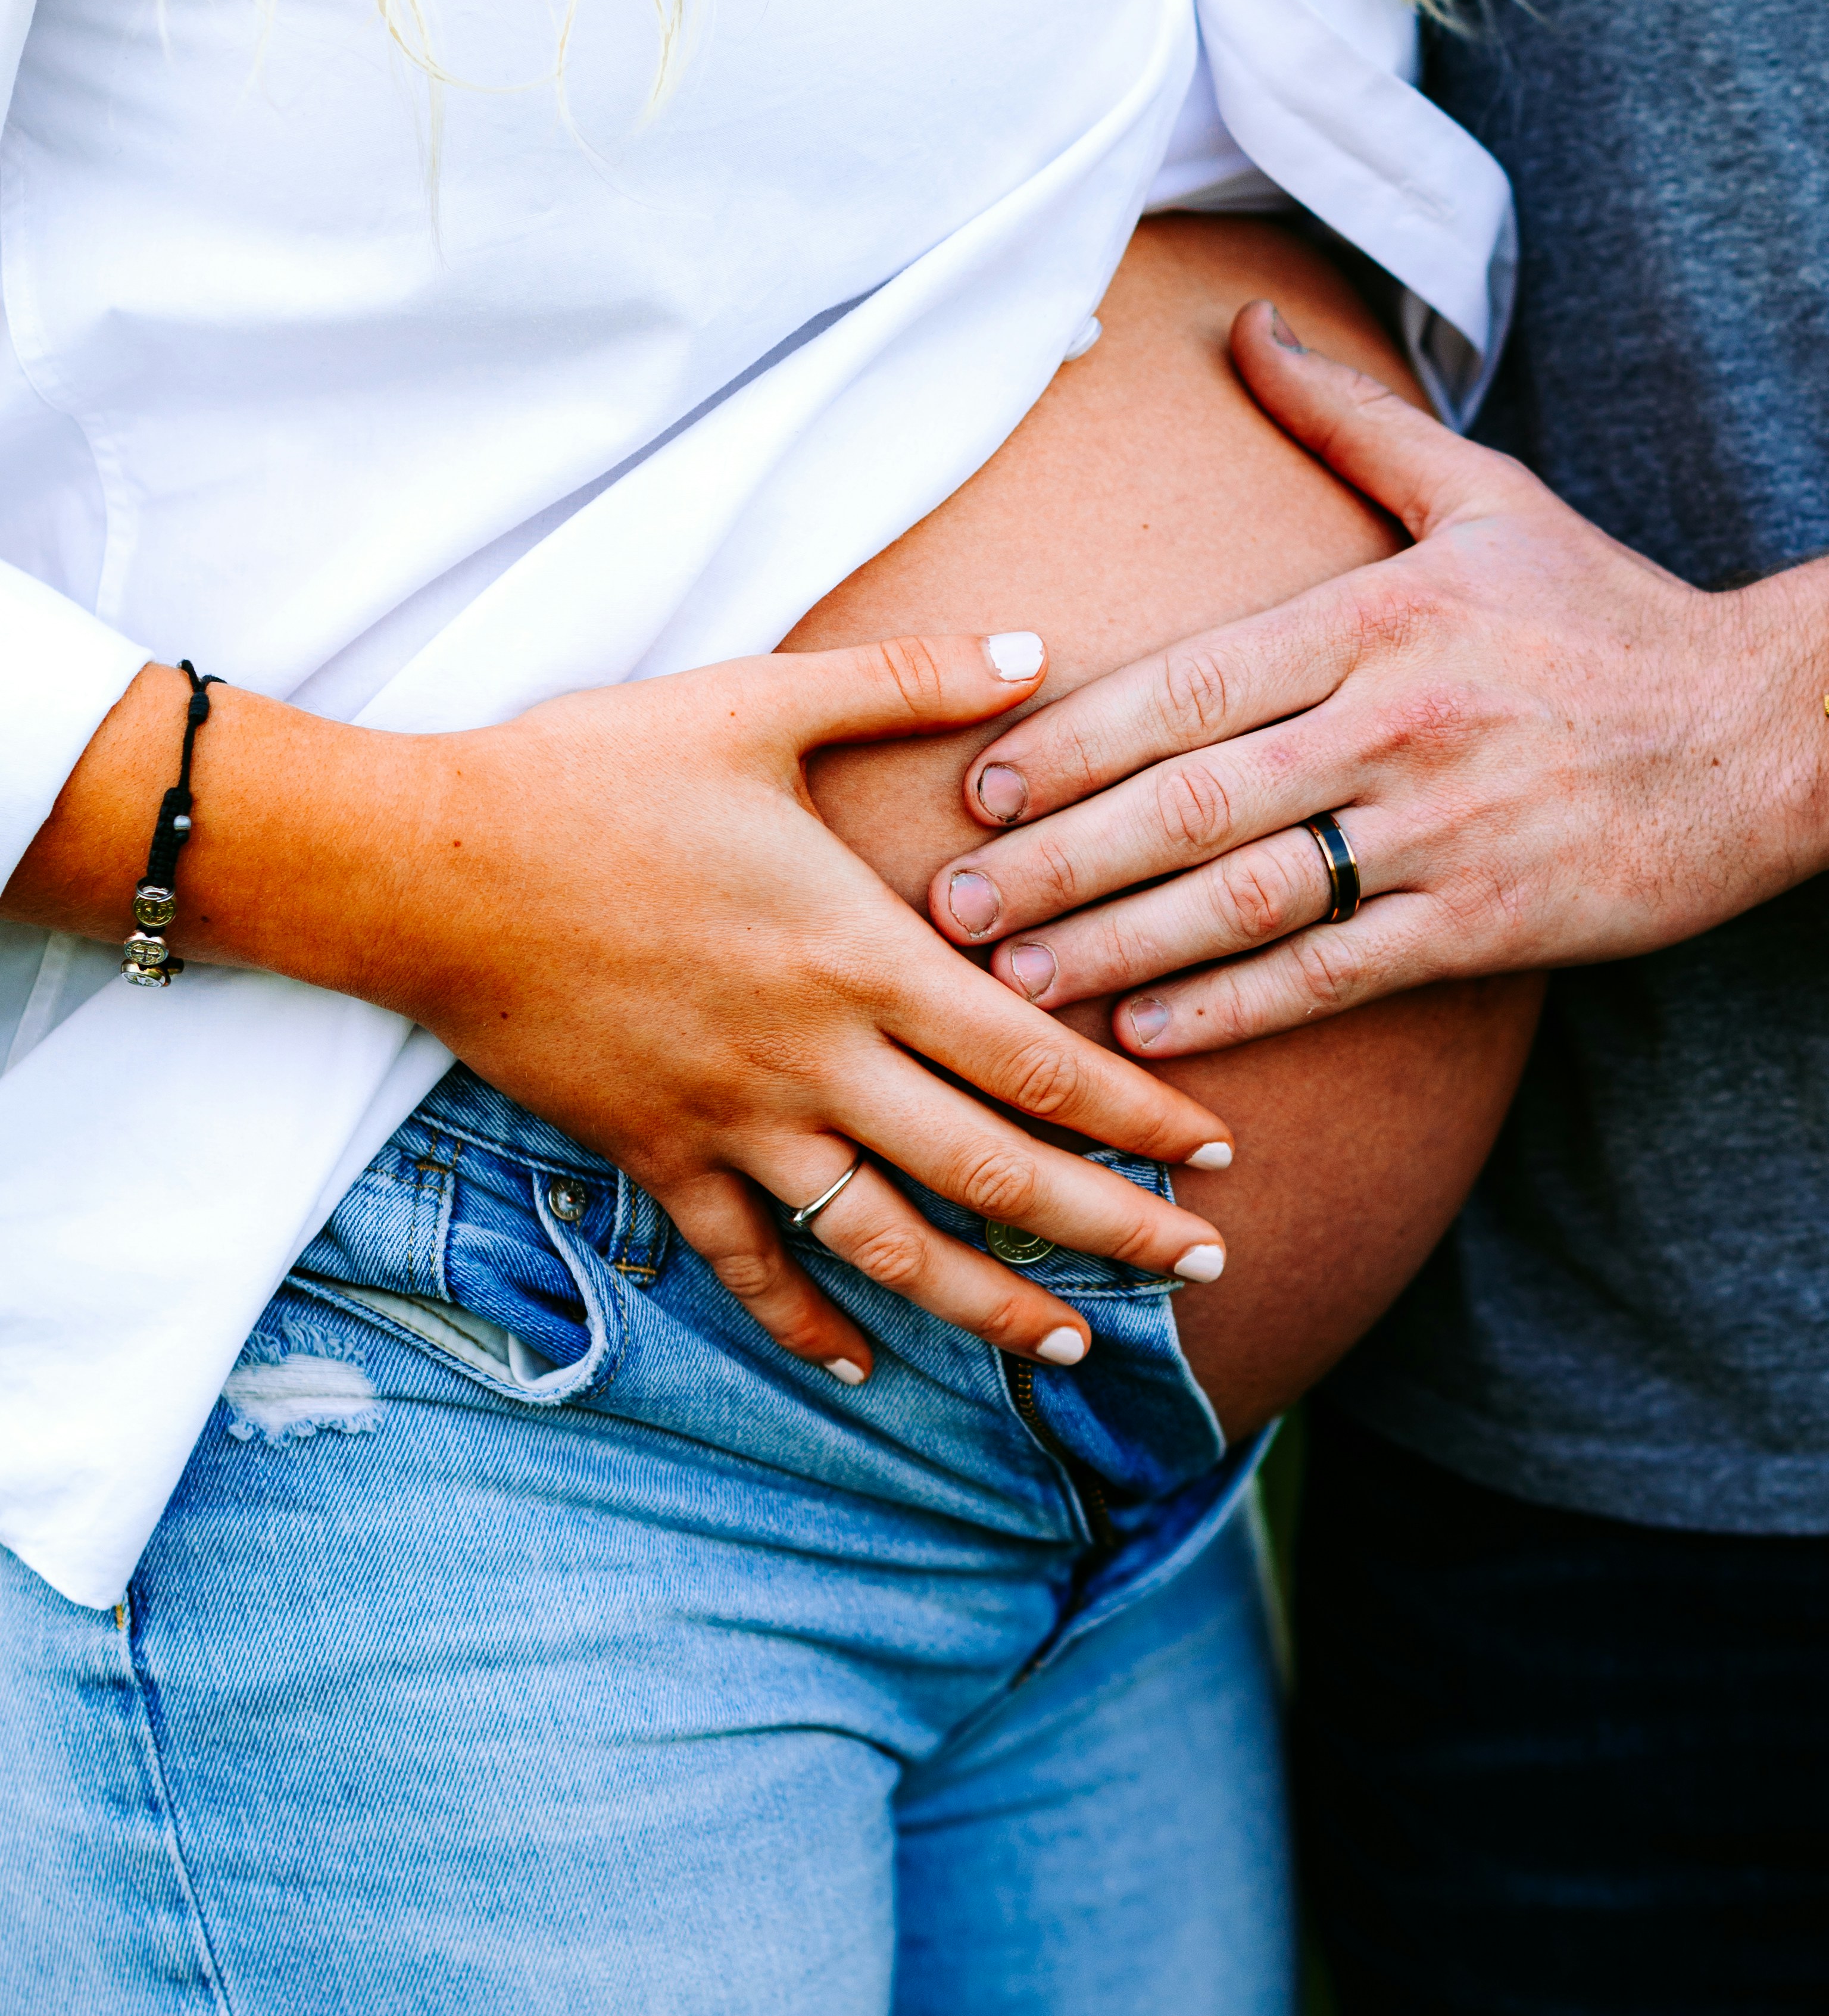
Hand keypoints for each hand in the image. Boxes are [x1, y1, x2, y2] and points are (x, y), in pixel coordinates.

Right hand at [345, 635, 1235, 1376]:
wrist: (422, 866)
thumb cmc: (591, 774)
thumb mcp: (756, 702)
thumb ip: (905, 683)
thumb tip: (1032, 648)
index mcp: (857, 953)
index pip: (1036, 1057)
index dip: (1138, 1113)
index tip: (1218, 1154)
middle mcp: (813, 1057)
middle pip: (993, 1170)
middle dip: (1109, 1230)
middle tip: (1204, 1271)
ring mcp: (734, 1120)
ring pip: (888, 1243)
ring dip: (990, 1305)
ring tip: (1075, 1347)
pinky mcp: (655, 1154)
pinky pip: (746, 1262)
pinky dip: (805, 1323)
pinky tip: (860, 1367)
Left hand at [922, 309, 1828, 1055]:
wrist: (1772, 727)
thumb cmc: (1611, 609)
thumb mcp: (1483, 492)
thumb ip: (1350, 419)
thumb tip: (1244, 326)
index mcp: (1379, 618)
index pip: (1184, 687)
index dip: (1066, 743)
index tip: (976, 785)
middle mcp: (1397, 723)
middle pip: (1186, 803)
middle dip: (1053, 861)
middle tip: (948, 902)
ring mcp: (1439, 829)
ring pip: (1243, 898)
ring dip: (1115, 946)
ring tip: (1015, 979)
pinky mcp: (1486, 920)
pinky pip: (1334, 972)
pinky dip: (1235, 1008)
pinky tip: (1148, 1030)